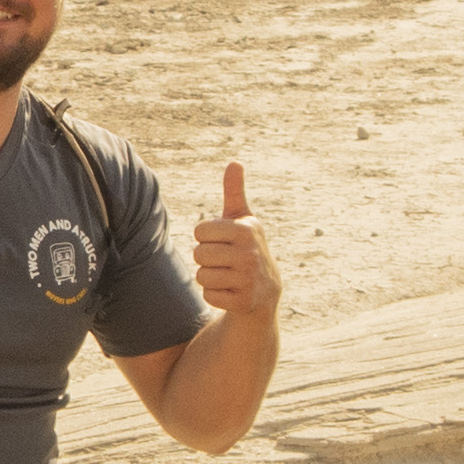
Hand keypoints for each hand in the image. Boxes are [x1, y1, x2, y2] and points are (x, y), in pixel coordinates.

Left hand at [194, 157, 279, 319]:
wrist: (265, 289)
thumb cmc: (246, 246)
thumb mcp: (242, 219)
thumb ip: (235, 191)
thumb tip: (234, 162)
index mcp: (246, 229)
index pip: (200, 230)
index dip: (207, 236)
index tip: (223, 241)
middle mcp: (250, 254)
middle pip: (198, 253)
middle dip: (206, 258)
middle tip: (225, 260)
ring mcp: (248, 280)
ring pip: (201, 275)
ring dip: (209, 276)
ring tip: (228, 275)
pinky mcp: (243, 302)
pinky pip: (208, 295)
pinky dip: (215, 294)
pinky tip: (231, 291)